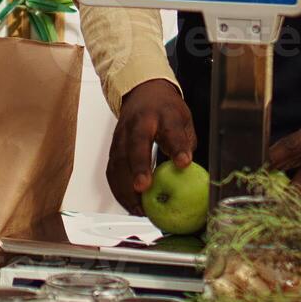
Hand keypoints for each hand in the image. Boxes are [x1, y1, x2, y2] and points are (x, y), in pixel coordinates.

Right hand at [106, 79, 196, 211]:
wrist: (142, 92)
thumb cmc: (166, 110)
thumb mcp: (183, 120)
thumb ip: (185, 143)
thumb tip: (188, 171)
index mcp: (163, 114)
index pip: (171, 130)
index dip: (177, 147)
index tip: (183, 163)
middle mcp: (138, 123)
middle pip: (136, 144)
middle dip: (138, 166)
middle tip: (143, 189)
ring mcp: (122, 135)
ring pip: (119, 160)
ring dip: (126, 186)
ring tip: (138, 208)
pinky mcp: (113, 147)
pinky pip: (112, 170)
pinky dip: (118, 190)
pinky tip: (129, 205)